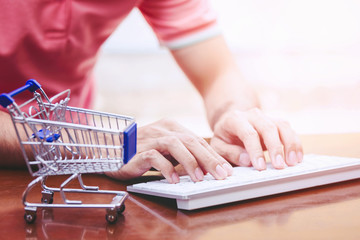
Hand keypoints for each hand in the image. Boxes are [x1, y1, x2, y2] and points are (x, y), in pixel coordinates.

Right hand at [106, 118, 232, 182]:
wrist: (112, 149)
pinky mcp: (138, 150)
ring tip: (199, 178)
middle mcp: (163, 129)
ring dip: (189, 162)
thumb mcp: (167, 150)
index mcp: (172, 127)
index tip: (226, 169)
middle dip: (208, 159)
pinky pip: (154, 156)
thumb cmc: (142, 151)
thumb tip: (207, 168)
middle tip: (221, 175)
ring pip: (175, 145)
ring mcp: (150, 138)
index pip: (197, 140)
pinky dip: (166, 168)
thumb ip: (183, 155)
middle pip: (190, 141)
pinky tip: (174, 180)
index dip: (213, 155)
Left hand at [210, 108, 302, 169]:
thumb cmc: (224, 137)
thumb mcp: (218, 146)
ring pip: (282, 126)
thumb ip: (229, 152)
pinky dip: (295, 143)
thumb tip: (246, 160)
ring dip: (290, 144)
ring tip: (293, 162)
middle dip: (275, 148)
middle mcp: (253, 115)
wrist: (231, 122)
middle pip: (268, 127)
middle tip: (280, 166)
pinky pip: (289, 130)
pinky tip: (297, 157)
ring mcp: (266, 117)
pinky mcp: (276, 123)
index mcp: (235, 119)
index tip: (260, 167)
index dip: (255, 150)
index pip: (248, 133)